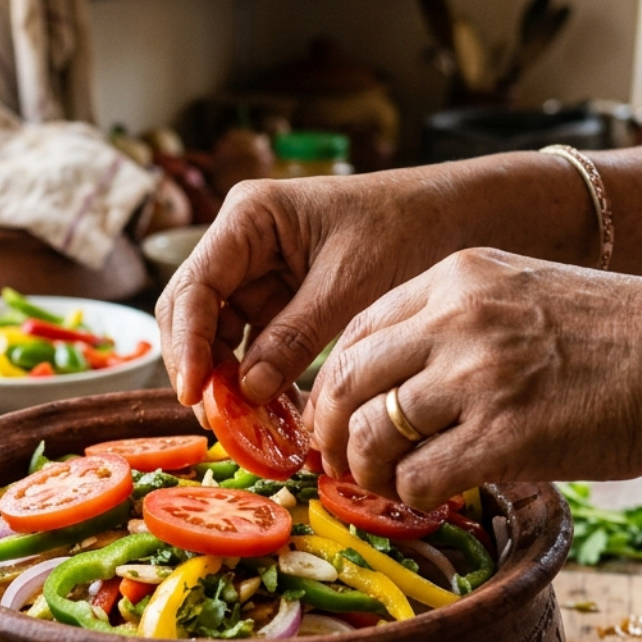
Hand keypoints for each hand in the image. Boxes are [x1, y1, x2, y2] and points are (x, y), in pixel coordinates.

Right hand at [155, 168, 460, 407]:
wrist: (454, 217)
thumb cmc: (406, 228)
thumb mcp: (350, 285)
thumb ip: (296, 336)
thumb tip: (247, 390)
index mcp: (249, 217)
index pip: (195, 286)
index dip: (187, 342)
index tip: (194, 392)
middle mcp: (242, 242)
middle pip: (194, 311)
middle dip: (199, 365)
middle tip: (214, 420)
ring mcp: (258, 273)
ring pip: (219, 333)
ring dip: (226, 378)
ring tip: (242, 425)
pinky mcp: (279, 299)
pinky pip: (253, 344)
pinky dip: (257, 377)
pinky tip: (270, 411)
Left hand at [305, 248, 641, 507]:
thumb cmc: (622, 337)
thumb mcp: (526, 292)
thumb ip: (460, 319)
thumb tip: (398, 378)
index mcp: (458, 276)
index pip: (357, 330)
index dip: (332, 382)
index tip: (336, 414)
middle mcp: (457, 318)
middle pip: (347, 380)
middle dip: (329, 429)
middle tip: (338, 461)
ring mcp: (479, 376)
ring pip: (371, 432)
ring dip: (366, 470)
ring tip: (386, 484)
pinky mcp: (505, 436)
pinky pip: (418, 476)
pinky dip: (410, 495)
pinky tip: (429, 497)